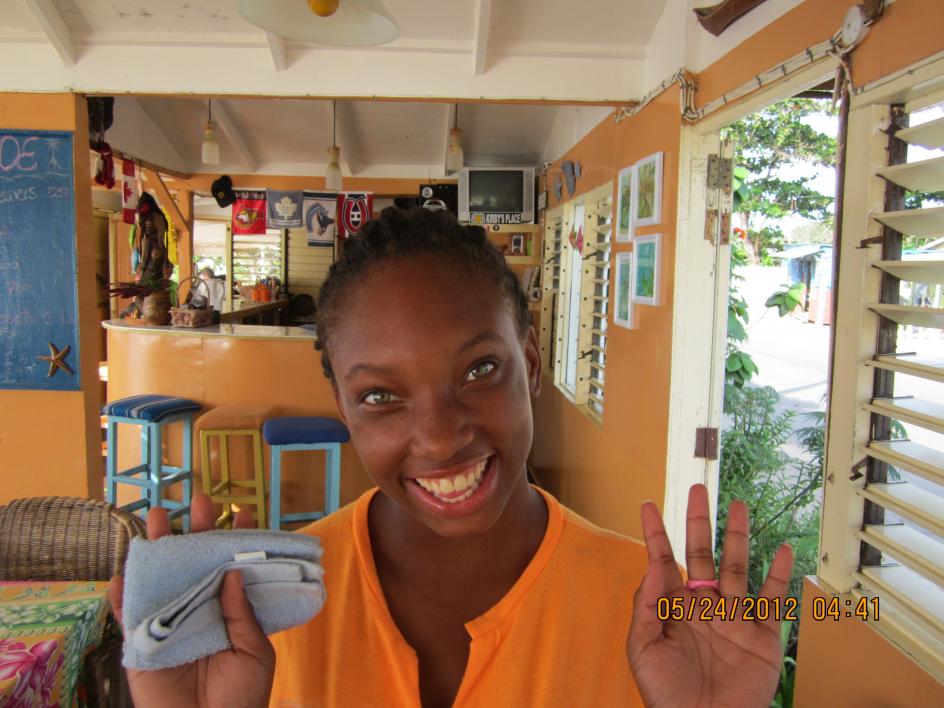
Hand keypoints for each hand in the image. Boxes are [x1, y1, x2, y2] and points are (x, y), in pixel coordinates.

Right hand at [108, 496, 275, 707]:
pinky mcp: (141, 648)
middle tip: (199, 500)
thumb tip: (234, 573)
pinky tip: (123, 573)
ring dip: (155, 551)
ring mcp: (168, 627)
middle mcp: (199, 613)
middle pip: (194, 566)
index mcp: (229, 614)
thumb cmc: (240, 699)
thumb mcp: (253, 652)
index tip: (240, 513)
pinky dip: (122, 597)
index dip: (235, 542)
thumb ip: (242, 614)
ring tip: (155, 518)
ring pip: (160, 581)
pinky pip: (127, 619)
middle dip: (195, 532)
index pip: (232, 570)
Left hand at [627, 484, 793, 707]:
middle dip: (699, 522)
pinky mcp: (762, 635)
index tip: (648, 505)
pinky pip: (773, 600)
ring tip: (738, 505)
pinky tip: (782, 548)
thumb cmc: (667, 695)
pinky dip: (779, 574)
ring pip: (736, 567)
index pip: (663, 562)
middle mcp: (704, 607)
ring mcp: (734, 618)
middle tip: (698, 489)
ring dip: (737, 536)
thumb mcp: (643, 650)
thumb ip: (647, 607)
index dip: (656, 534)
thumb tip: (652, 566)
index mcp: (673, 609)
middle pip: (701, 554)